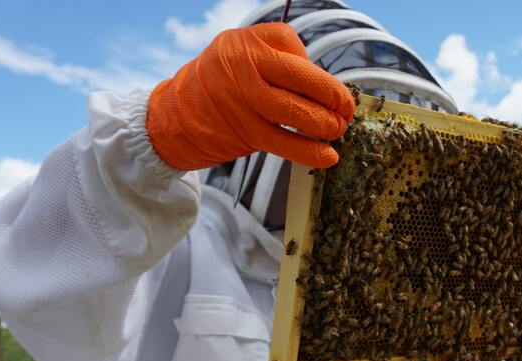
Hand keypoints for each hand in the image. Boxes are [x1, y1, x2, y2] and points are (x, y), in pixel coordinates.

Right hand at [146, 23, 355, 170]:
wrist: (174, 118)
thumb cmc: (218, 85)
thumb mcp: (236, 53)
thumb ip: (274, 57)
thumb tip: (320, 82)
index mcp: (243, 43)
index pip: (290, 43)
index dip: (311, 64)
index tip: (323, 85)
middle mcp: (243, 67)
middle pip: (301, 77)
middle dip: (333, 95)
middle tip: (347, 110)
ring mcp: (243, 101)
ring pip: (296, 111)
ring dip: (325, 124)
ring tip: (337, 130)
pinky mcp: (246, 133)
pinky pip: (286, 143)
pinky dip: (311, 151)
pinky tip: (328, 156)